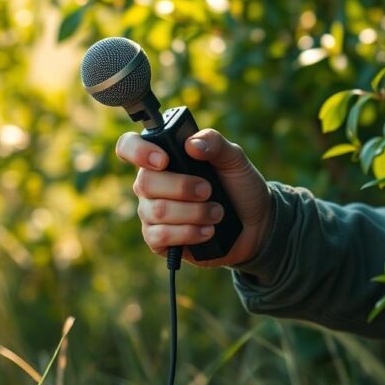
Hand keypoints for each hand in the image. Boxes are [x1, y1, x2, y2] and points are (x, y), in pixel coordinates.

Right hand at [116, 129, 272, 267]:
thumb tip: (191, 144)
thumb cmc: (239, 186)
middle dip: (182, 187)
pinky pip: (160, 236)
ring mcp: (151, 213)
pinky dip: (189, 233)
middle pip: (145, 182)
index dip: (138, 151)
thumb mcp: (235, 159)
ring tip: (217, 213)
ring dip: (194, 212)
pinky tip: (208, 231)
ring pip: (157, 211)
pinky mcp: (158, 240)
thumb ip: (215, 144)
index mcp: (163, 158)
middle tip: (209, 190)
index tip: (164, 160)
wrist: (255, 223)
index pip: (129, 147)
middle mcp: (151, 184)